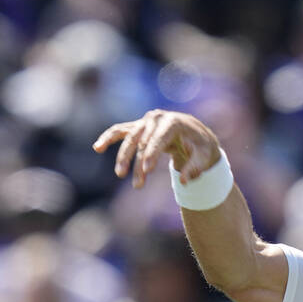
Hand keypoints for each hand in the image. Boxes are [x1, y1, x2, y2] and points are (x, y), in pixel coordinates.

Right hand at [92, 109, 221, 188]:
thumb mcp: (205, 156)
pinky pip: (120, 131)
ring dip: (123, 156)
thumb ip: (196, 167)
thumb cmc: (201, 146)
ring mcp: (145, 121)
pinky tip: (97, 148)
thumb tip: (184, 181)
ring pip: (129, 138)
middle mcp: (157, 118)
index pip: (158, 138)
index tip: (147, 171)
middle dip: (137, 162)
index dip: (152, 154)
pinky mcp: (138, 127)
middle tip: (138, 183)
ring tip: (120, 174)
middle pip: (141, 140)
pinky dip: (108, 138)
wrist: (196, 134)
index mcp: (173, 121)